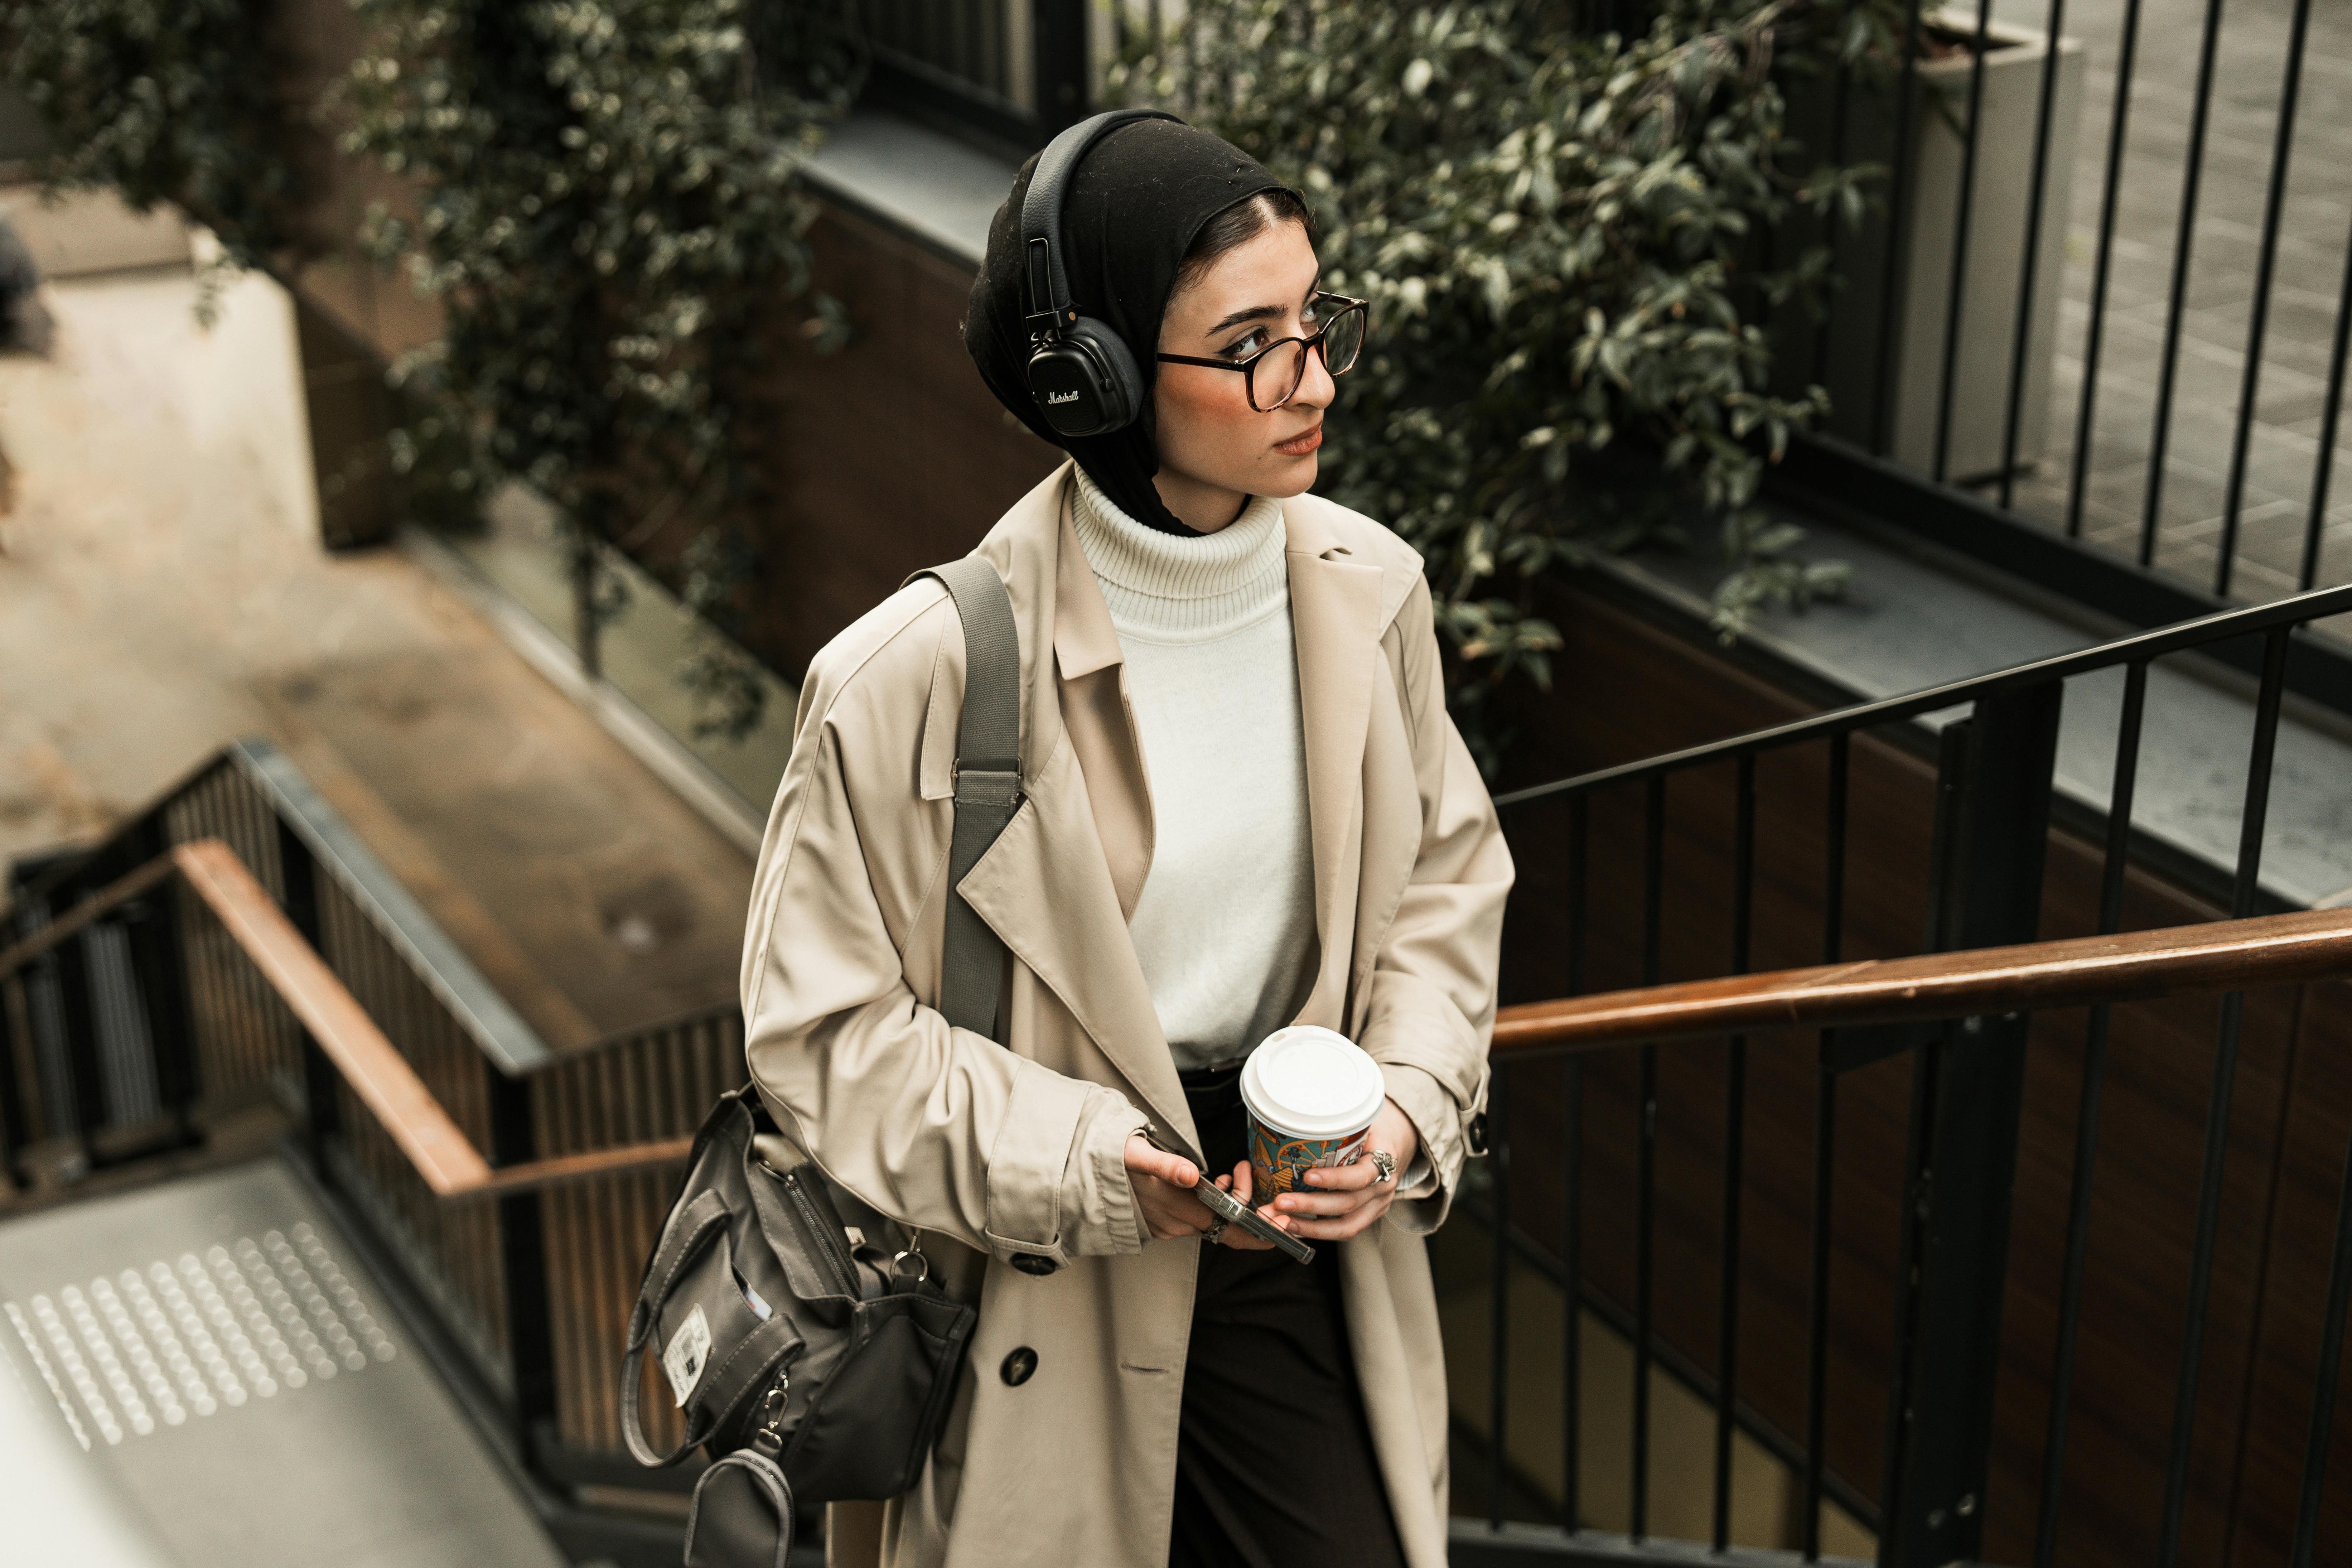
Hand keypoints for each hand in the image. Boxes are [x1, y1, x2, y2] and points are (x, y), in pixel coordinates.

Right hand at [1123, 1137, 1296, 1249]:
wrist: (1083, 1169)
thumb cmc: (1112, 1159)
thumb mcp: (1137, 1155)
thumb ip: (1164, 1165)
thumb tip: (1190, 1175)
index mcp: (1174, 1210)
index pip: (1228, 1231)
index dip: (1258, 1232)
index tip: (1281, 1223)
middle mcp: (1175, 1224)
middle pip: (1227, 1225)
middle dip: (1249, 1203)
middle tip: (1246, 1170)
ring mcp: (1170, 1225)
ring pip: (1216, 1220)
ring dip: (1232, 1199)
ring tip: (1233, 1170)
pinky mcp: (1164, 1220)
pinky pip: (1201, 1217)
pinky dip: (1216, 1201)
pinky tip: (1217, 1181)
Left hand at [1265, 1098, 1418, 1241]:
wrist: (1394, 1142)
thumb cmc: (1373, 1128)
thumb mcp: (1363, 1119)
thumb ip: (1340, 1125)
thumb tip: (1295, 1122)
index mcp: (1385, 1159)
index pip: (1362, 1175)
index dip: (1335, 1178)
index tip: (1308, 1176)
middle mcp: (1383, 1188)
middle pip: (1348, 1204)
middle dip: (1310, 1206)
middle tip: (1280, 1202)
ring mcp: (1376, 1206)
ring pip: (1345, 1226)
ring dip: (1310, 1226)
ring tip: (1281, 1221)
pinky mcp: (1367, 1217)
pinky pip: (1343, 1230)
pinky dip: (1316, 1231)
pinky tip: (1294, 1226)